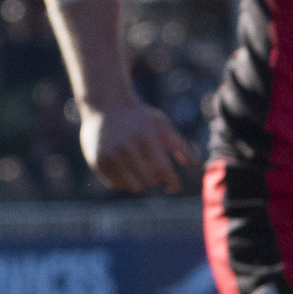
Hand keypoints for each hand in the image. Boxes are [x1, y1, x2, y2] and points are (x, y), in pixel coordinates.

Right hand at [78, 95, 195, 193]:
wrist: (105, 105)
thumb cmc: (139, 117)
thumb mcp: (161, 124)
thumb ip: (179, 145)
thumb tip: (195, 164)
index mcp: (145, 138)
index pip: (163, 169)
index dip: (172, 182)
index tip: (174, 187)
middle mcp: (126, 147)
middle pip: (149, 181)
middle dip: (156, 179)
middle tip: (153, 169)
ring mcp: (109, 155)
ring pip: (134, 187)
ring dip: (140, 183)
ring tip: (139, 169)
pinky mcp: (97, 162)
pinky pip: (116, 185)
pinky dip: (124, 182)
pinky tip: (125, 169)